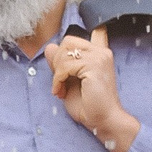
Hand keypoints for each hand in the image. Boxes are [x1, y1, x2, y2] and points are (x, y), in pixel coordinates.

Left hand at [49, 27, 139, 151]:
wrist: (102, 121)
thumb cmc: (88, 105)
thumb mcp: (68, 80)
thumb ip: (60, 64)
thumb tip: (49, 47)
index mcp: (99, 53)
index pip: (93, 31)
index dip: (78, 38)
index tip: (68, 53)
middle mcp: (101, 52)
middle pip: (68, 41)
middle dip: (57, 60)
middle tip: (58, 80)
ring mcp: (99, 57)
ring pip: (64, 52)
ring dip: (56, 72)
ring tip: (59, 88)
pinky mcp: (94, 66)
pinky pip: (65, 66)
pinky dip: (57, 79)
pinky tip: (60, 92)